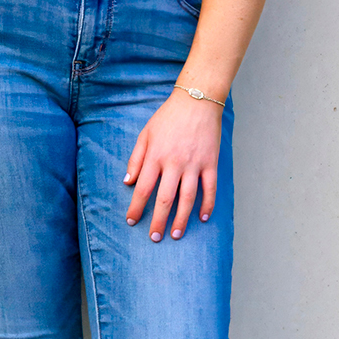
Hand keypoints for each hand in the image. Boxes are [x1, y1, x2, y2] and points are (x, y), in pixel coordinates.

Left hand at [124, 93, 221, 241]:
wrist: (197, 101)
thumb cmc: (168, 118)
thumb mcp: (145, 134)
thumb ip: (136, 159)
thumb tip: (128, 182)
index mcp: (155, 156)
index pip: (143, 188)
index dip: (136, 207)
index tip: (132, 221)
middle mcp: (174, 163)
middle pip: (164, 199)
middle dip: (157, 221)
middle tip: (154, 237)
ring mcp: (194, 164)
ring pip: (187, 198)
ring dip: (181, 219)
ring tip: (175, 234)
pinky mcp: (210, 163)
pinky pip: (210, 188)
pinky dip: (207, 204)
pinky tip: (202, 218)